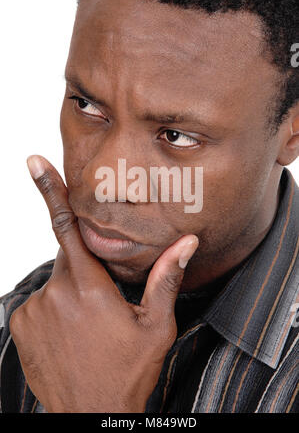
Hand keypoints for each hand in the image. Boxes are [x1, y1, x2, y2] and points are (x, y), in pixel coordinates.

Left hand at [9, 155, 198, 412]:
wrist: (91, 415)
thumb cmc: (128, 371)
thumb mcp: (155, 326)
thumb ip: (166, 278)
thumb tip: (187, 243)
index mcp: (90, 286)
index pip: (68, 226)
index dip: (51, 191)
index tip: (34, 162)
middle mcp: (55, 293)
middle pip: (69, 258)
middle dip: (86, 268)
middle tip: (105, 302)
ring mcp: (34, 310)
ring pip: (56, 282)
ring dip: (72, 293)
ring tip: (90, 328)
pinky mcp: (21, 325)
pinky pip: (39, 303)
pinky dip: (54, 309)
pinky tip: (71, 336)